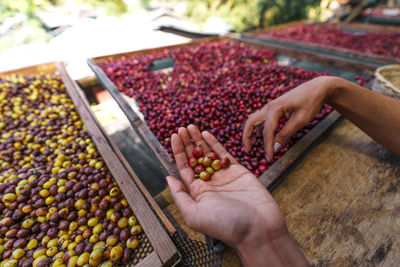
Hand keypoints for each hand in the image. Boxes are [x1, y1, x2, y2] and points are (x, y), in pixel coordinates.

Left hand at [167, 125, 307, 265]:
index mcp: (197, 194)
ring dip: (199, 140)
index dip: (178, 152)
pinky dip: (215, 144)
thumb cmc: (225, 226)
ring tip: (191, 126)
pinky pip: (225, 154)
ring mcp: (224, 176)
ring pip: (209, 154)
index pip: (184, 168)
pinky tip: (206, 134)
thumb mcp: (194, 214)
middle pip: (195, 158)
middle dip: (188, 143)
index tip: (174, 136)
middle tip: (181, 128)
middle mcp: (209, 184)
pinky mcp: (239, 171)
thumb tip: (167, 178)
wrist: (259, 229)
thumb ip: (180, 196)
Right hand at [242, 76, 334, 160]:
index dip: (267, 146)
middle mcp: (269, 107)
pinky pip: (262, 119)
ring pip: (254, 120)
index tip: (269, 158)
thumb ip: (286, 134)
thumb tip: (276, 147)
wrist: (317, 88)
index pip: (267, 131)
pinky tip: (262, 136)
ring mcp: (271, 107)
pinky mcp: (275, 109)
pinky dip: (259, 129)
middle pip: (250, 122)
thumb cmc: (310, 102)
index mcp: (274, 109)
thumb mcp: (300, 120)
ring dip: (251, 132)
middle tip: (248, 150)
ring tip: (253, 145)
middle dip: (247, 137)